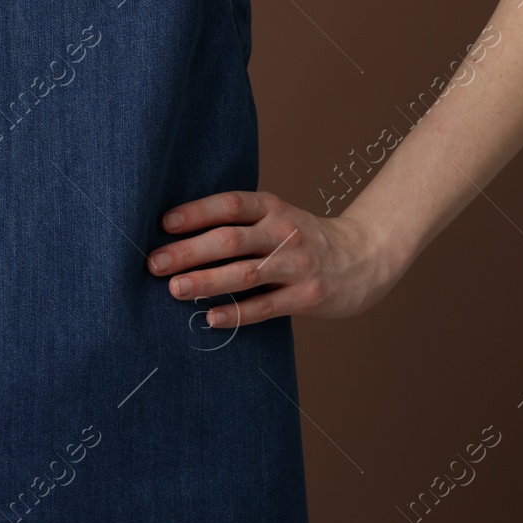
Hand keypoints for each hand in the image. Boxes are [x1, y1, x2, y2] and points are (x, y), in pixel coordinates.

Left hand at [147, 191, 401, 326]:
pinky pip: (266, 306)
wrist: (367, 256)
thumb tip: (179, 236)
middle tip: (155, 263)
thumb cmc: (306, 238)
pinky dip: (236, 313)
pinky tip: (210, 318)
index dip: (196, 212)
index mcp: (272, 208)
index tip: (164, 224)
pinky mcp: (308, 296)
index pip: (230, 204)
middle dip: (189, 251)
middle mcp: (284, 232)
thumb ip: (240, 223)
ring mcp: (298, 265)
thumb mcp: (278, 217)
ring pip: (245, 273)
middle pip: (231, 240)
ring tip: (174, 289)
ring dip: (206, 281)